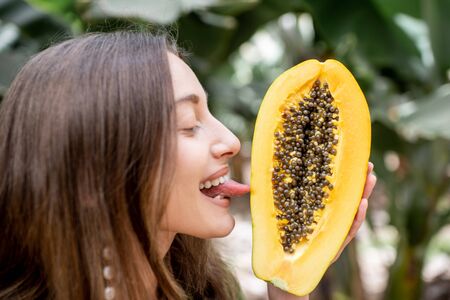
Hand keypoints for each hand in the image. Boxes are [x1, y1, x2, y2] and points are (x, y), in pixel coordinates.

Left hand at [267, 163, 375, 298]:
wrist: (281, 266)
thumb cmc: (277, 236)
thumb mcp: (274, 211)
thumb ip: (274, 194)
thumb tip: (264, 172)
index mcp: (315, 207)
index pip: (330, 186)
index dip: (340, 173)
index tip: (348, 157)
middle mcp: (327, 217)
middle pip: (345, 196)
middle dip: (358, 180)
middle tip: (368, 164)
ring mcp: (332, 229)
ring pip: (351, 211)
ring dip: (362, 196)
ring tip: (370, 180)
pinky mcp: (334, 244)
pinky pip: (347, 231)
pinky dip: (355, 219)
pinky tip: (361, 205)